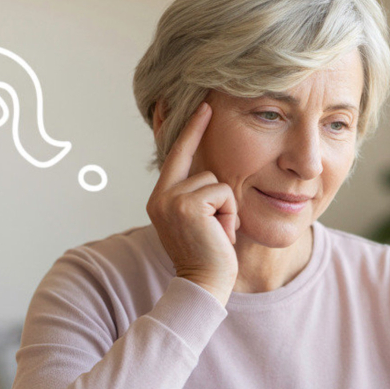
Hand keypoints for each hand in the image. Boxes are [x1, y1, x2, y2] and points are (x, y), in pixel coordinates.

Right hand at [145, 101, 238, 305]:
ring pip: (217, 181)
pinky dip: (229, 213)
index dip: (189, 128)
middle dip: (221, 198)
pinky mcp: (187, 205)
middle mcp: (161, 196)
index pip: (176, 155)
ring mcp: (171, 199)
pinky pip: (224, 192)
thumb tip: (209, 171)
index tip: (201, 103)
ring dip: (226, 208)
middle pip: (205, 169)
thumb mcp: (198, 221)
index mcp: (161, 198)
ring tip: (217, 233)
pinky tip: (220, 234)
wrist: (203, 285)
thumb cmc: (208, 256)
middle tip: (217, 230)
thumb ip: (196, 195)